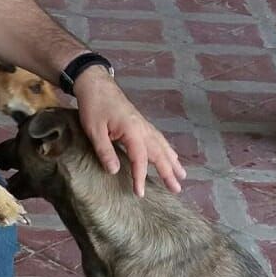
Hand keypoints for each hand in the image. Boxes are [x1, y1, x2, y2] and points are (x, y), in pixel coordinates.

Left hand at [73, 66, 185, 196]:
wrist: (95, 84)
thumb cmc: (93, 106)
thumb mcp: (94, 129)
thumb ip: (104, 150)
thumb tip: (114, 171)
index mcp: (132, 130)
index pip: (140, 159)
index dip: (140, 177)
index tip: (140, 193)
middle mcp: (143, 128)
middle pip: (159, 153)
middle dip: (168, 172)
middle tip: (177, 188)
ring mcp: (143, 124)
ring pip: (162, 145)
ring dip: (172, 161)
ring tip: (182, 175)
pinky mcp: (140, 122)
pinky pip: (158, 138)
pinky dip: (166, 149)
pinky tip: (170, 155)